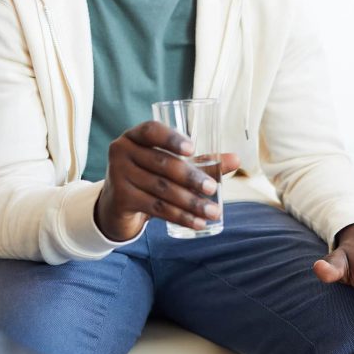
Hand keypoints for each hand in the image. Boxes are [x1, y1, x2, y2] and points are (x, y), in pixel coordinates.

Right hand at [94, 121, 239, 241]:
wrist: (117, 203)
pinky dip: (180, 217)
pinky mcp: (121, 199)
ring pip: (161, 189)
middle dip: (191, 178)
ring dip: (190, 202)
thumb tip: (236, 159)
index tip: (192, 149)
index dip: (172, 139)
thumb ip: (201, 161)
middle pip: (162, 163)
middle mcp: (122, 151)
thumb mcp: (171, 165)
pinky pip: (156, 207)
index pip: (151, 130)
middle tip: (213, 188)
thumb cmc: (150, 175)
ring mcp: (118, 175)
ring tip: (213, 211)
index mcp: (135, 135)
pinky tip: (197, 223)